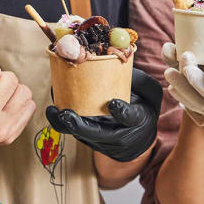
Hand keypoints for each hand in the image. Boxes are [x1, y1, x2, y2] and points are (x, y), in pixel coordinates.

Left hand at [46, 67, 162, 161]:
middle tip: (66, 113)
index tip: (113, 104)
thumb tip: (120, 62)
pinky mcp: (89, 141)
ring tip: (52, 110)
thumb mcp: (151, 95)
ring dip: (65, 125)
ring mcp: (101, 140)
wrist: (137, 140)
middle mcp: (118, 134)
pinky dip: (62, 122)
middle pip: (96, 134)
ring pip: (81, 136)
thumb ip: (140, 81)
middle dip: (79, 125)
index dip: (122, 112)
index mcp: (137, 120)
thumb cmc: (144, 110)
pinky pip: (74, 133)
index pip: (130, 118)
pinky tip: (53, 108)